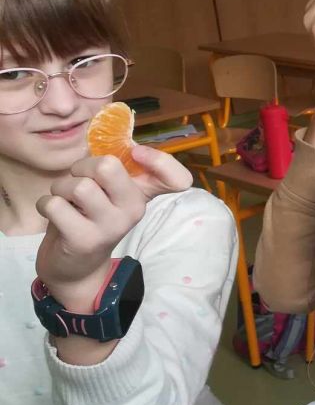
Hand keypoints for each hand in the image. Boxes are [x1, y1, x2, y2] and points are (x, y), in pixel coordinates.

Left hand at [35, 148, 191, 309]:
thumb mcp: (109, 192)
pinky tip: (54, 214)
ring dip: (61, 188)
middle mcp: (134, 210)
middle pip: (108, 165)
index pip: (178, 179)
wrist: (76, 266)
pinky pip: (55, 205)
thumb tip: (109, 138)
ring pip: (78, 186)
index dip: (161, 160)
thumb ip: (115, 167)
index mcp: (144, 195)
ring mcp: (111, 226)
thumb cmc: (90, 217)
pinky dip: (46, 204)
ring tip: (65, 200)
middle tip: (80, 181)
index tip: (137, 153)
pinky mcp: (84, 239)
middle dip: (82, 167)